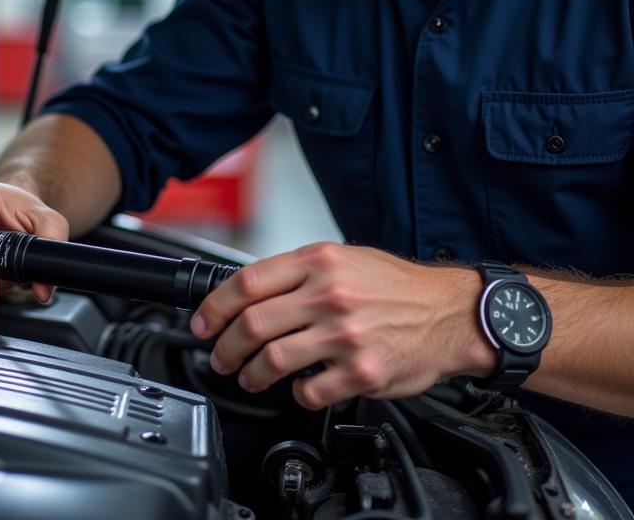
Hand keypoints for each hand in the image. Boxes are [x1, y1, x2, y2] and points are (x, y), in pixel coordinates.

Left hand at [190, 242, 492, 409]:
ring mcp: (345, 334)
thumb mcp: (343, 258)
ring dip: (252, 375)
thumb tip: (251, 292)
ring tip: (250, 378)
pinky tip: (301, 389)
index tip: (204, 323)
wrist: (449, 313)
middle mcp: (329, 294)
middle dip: (226, 347)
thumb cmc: (395, 286)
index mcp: (319, 262)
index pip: (247, 282)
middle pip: (253, 324)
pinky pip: (311, 391)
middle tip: (220, 357)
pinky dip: (298, 394)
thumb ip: (298, 272)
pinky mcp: (362, 371)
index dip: (215, 306)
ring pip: (274, 360)